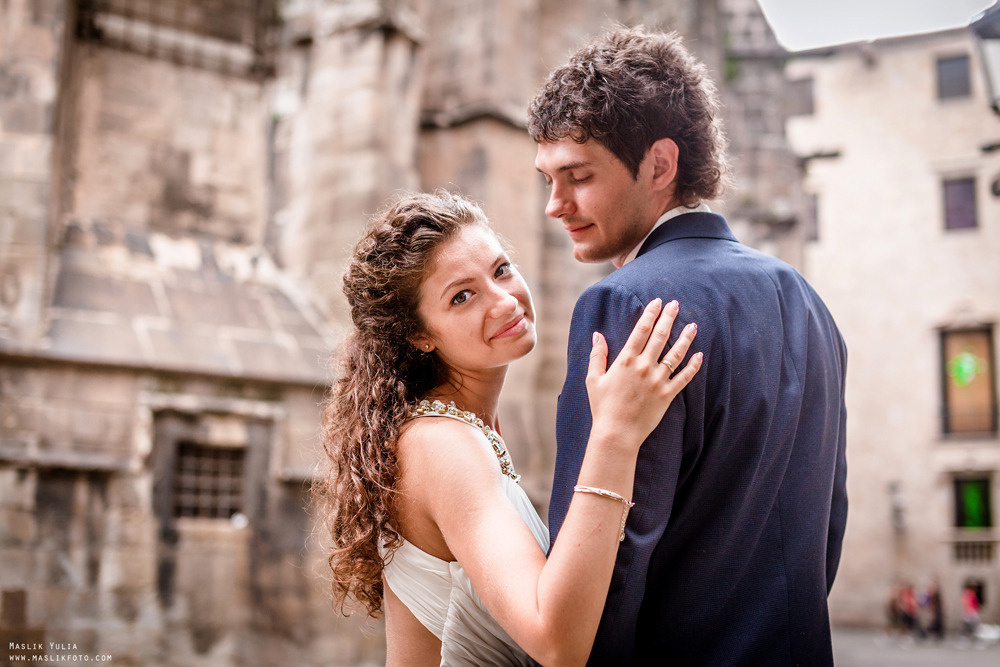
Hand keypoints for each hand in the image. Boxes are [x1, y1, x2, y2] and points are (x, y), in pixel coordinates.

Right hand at [585, 299, 701, 450]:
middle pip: (660, 336)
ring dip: (685, 337)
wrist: (617, 433)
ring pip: (676, 353)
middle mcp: (644, 367)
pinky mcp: (667, 394)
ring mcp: (658, 380)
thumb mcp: (593, 379)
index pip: (641, 330)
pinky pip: (684, 377)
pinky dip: (693, 365)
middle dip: (669, 318)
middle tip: (676, 304)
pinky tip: (699, 355)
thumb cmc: (602, 407)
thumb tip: (597, 335)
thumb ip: (597, 355)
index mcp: (625, 360)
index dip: (650, 314)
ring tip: (693, 324)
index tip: (657, 302)